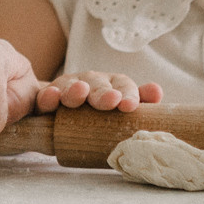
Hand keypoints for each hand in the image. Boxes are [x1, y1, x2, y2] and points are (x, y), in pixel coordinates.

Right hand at [44, 72, 163, 112]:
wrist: (62, 120)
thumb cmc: (98, 117)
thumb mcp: (121, 114)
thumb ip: (141, 106)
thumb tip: (156, 93)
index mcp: (112, 86)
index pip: (123, 86)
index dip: (128, 94)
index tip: (130, 105)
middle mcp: (91, 83)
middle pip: (98, 85)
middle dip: (104, 93)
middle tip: (111, 101)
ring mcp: (68, 88)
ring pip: (71, 87)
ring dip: (76, 90)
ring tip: (80, 93)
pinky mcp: (47, 98)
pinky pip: (46, 97)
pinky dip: (48, 97)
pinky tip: (51, 98)